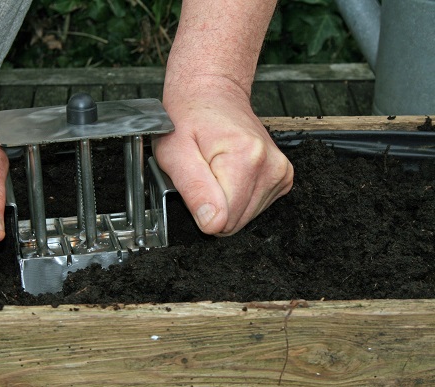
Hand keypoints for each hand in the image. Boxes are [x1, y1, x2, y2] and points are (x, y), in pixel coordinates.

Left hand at [153, 76, 293, 235]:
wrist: (212, 92)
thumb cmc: (188, 117)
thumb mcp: (174, 152)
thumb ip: (194, 190)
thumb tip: (212, 224)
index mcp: (246, 158)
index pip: (224, 220)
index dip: (201, 209)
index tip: (195, 181)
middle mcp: (271, 166)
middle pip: (236, 221)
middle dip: (212, 205)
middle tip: (202, 173)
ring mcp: (280, 172)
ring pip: (245, 217)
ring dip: (224, 199)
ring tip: (214, 169)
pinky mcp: (282, 177)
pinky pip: (255, 207)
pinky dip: (237, 195)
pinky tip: (228, 171)